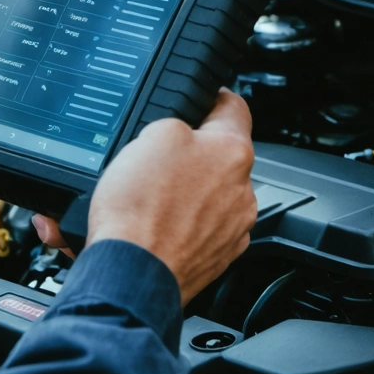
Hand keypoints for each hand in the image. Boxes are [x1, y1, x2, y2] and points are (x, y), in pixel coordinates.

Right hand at [34, 90, 256, 305]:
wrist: (131, 274)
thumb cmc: (142, 210)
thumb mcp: (153, 135)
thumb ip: (178, 123)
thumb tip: (183, 130)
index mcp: (233, 152)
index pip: (234, 107)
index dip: (211, 98)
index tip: (199, 101)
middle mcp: (242, 192)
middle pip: (216, 157)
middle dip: (186, 156)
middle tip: (153, 160)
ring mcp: (230, 229)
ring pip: (205, 196)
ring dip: (179, 193)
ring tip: (143, 199)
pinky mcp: (213, 258)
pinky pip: (194, 229)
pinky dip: (173, 225)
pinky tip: (146, 225)